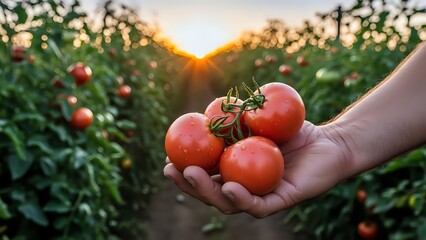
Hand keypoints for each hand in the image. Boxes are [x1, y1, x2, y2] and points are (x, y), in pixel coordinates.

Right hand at [163, 121, 347, 217]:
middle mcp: (245, 187)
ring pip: (228, 202)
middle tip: (170, 169)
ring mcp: (261, 197)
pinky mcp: (281, 201)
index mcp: (236, 171)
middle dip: (187, 183)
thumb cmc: (294, 128)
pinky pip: (258, 205)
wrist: (331, 141)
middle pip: (210, 191)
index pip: (205, 174)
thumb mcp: (260, 118)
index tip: (167, 157)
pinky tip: (227, 186)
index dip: (184, 169)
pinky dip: (241, 197)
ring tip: (192, 174)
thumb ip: (236, 116)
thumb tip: (208, 108)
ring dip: (206, 191)